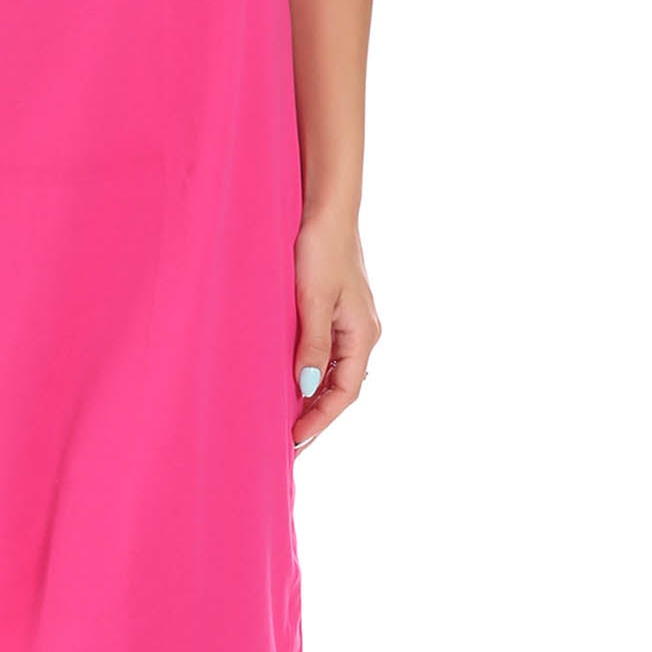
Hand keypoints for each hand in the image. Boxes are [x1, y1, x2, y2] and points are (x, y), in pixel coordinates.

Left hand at [290, 210, 380, 451]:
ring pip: (335, 371)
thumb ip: (312, 345)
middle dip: (318, 415)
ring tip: (288, 420)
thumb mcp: (312, 299)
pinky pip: (328, 352)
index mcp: (363, 333)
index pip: (346, 392)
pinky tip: (292, 379)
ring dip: (315, 396)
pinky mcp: (337, 308)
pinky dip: (312, 372)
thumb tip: (308, 388)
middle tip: (290, 443)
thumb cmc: (320, 248)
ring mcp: (351, 321)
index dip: (320, 420)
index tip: (295, 440)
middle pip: (343, 387)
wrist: (325, 208)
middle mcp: (362, 332)